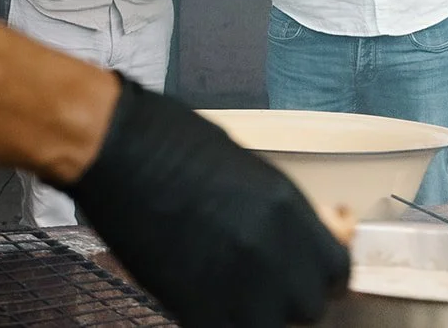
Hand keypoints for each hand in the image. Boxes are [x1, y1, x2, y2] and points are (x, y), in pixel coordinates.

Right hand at [65, 78, 350, 327]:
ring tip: (224, 292)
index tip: (300, 270)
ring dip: (253, 313)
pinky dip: (213, 318)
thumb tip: (292, 236)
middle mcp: (273, 253)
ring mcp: (236, 285)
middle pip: (308, 306)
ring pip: (268, 325)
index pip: (335, 271)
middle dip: (286, 297)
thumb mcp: (242, 164)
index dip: (318, 274)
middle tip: (258, 282)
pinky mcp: (194, 307)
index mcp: (288, 211)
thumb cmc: (165, 138)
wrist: (111, 148)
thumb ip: (275, 210)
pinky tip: (196, 297)